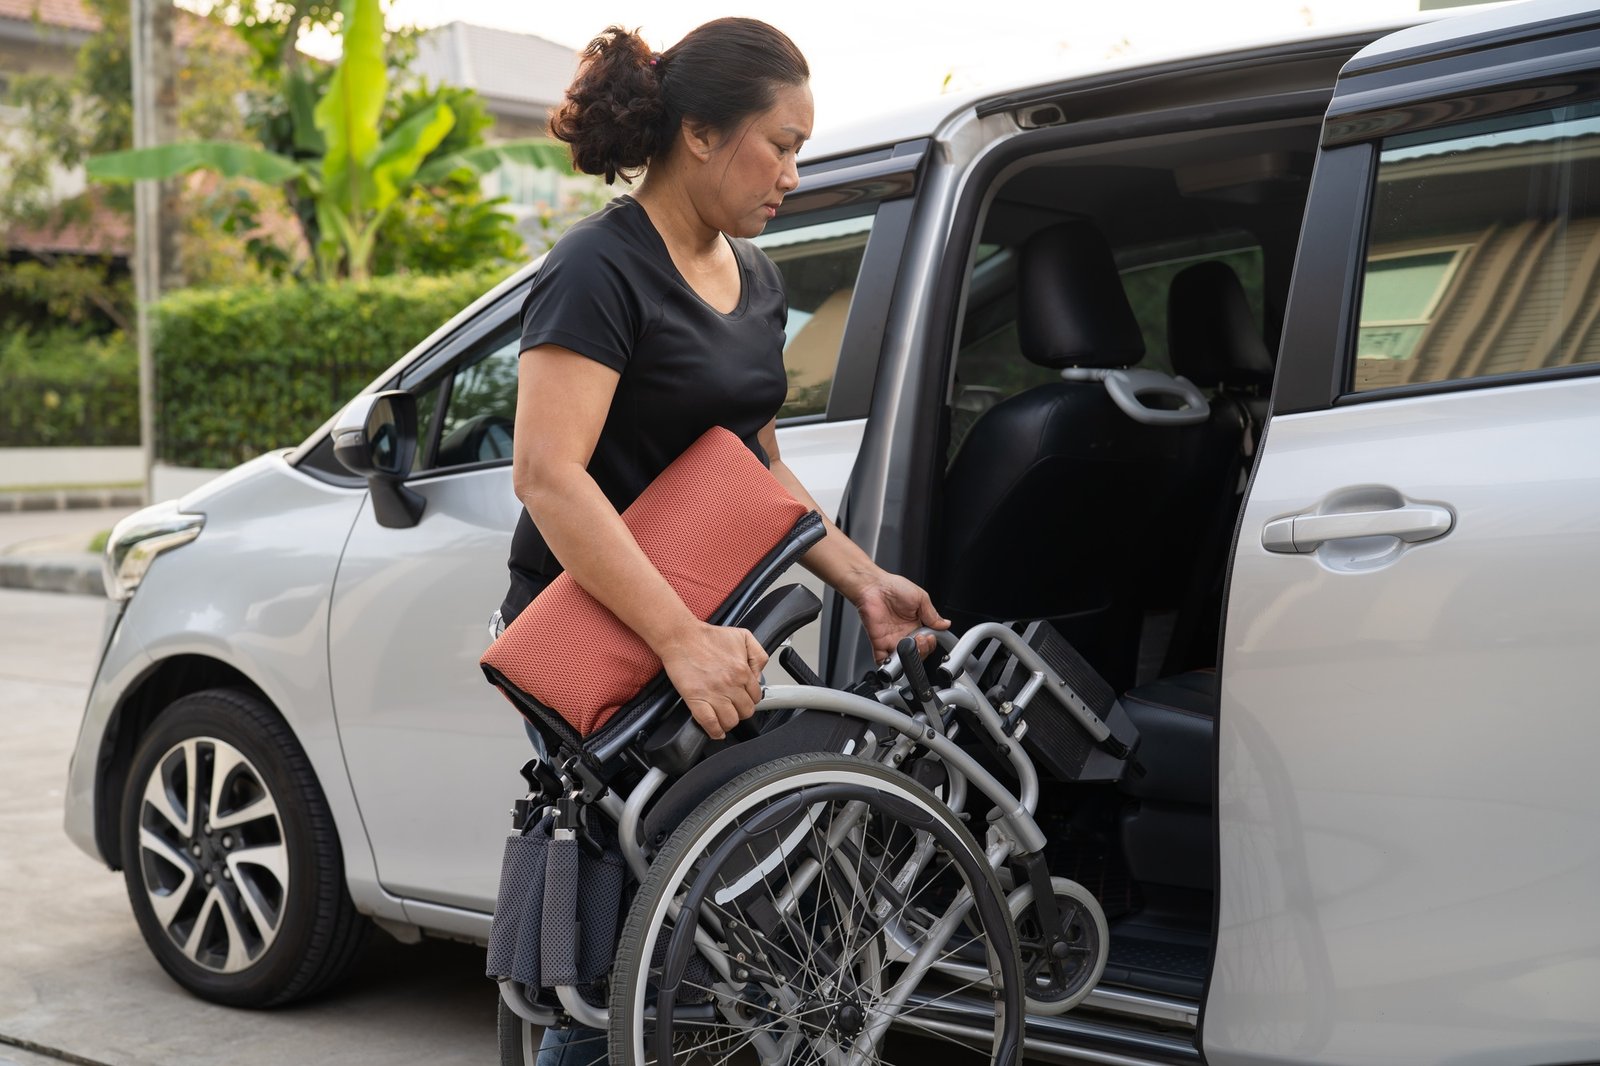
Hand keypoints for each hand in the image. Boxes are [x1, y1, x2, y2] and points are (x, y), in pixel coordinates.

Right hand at [657, 622, 768, 739]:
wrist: (682, 637)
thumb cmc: (708, 637)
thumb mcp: (743, 637)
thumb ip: (758, 655)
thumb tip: (758, 675)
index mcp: (742, 671)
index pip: (756, 696)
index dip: (750, 699)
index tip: (744, 698)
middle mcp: (730, 684)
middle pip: (746, 711)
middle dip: (741, 711)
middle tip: (734, 707)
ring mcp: (713, 694)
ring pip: (731, 721)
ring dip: (729, 722)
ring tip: (725, 717)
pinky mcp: (696, 700)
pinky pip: (710, 723)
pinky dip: (715, 731)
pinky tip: (716, 731)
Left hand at [851, 570, 949, 664]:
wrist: (873, 586)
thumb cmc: (893, 587)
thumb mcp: (920, 598)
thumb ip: (932, 614)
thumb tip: (945, 624)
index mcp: (916, 625)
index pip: (928, 642)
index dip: (931, 644)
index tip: (931, 637)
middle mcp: (904, 634)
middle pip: (918, 653)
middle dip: (923, 650)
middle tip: (922, 638)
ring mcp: (892, 640)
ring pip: (904, 660)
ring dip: (910, 657)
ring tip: (911, 644)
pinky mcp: (879, 643)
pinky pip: (883, 660)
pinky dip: (889, 664)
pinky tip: (896, 655)